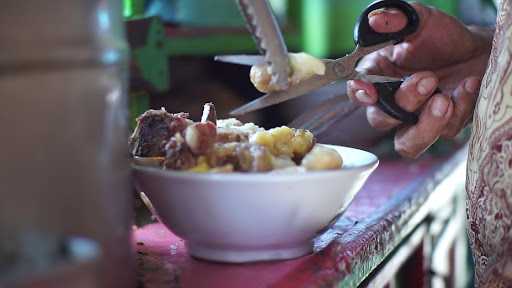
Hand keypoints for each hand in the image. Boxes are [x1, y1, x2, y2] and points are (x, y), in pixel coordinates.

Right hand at [347, 3, 492, 157]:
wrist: (480, 50)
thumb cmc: (443, 37)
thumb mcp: (422, 20)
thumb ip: (398, 19)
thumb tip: (376, 19)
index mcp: (379, 77)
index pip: (357, 92)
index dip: (359, 94)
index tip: (369, 92)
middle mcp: (393, 103)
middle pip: (381, 120)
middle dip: (404, 102)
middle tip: (428, 79)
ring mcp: (417, 119)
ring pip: (407, 144)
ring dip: (424, 126)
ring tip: (444, 100)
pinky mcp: (444, 127)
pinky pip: (446, 130)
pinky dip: (460, 107)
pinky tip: (468, 84)